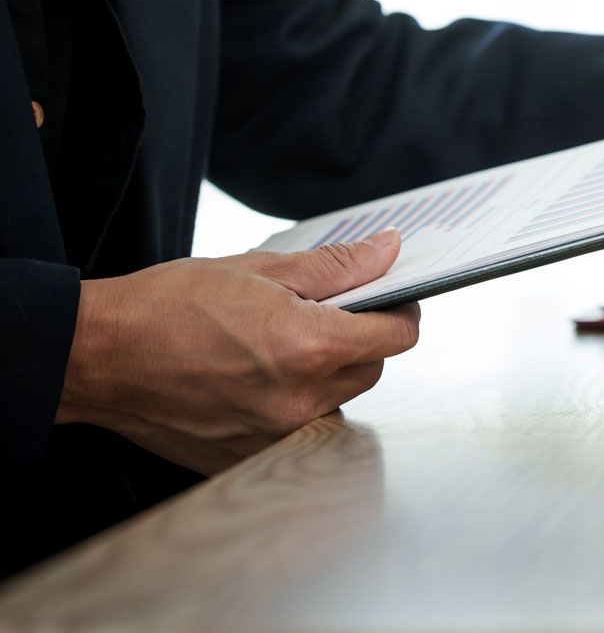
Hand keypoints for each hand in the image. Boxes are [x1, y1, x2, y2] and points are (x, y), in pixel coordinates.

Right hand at [56, 229, 422, 473]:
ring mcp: (272, 436)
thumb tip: (388, 251)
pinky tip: (255, 377)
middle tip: (328, 312)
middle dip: (363, 338)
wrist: (97, 356)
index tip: (391, 297)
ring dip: (328, 372)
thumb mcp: (260, 268)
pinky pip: (296, 427)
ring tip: (280, 344)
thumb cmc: (168, 306)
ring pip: (336, 400)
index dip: (401, 310)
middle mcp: (299, 400)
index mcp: (310, 347)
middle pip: (371, 369)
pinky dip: (292, 401)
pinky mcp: (245, 457)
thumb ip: (336, 266)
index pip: (397, 336)